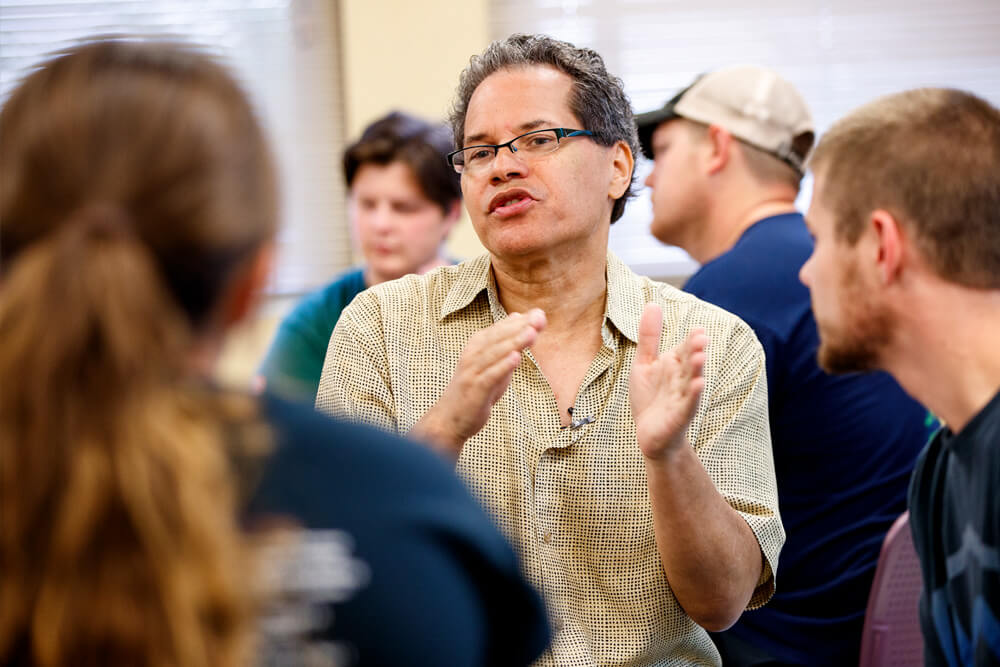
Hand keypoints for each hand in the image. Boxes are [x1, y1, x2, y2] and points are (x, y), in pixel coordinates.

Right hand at [412, 308, 545, 454]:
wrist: (450, 418)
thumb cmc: (475, 388)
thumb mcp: (493, 363)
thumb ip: (506, 342)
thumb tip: (520, 317)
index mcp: (477, 345)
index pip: (501, 329)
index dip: (520, 321)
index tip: (540, 313)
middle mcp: (473, 355)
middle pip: (498, 337)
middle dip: (520, 327)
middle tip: (540, 318)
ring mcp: (472, 371)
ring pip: (495, 353)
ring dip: (514, 342)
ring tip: (532, 333)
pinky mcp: (474, 389)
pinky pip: (490, 376)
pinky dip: (502, 366)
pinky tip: (516, 358)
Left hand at [629, 303, 706, 459]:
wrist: (649, 434)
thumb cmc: (649, 398)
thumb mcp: (644, 363)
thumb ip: (649, 336)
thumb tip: (653, 304)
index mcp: (674, 365)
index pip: (684, 349)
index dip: (690, 340)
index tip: (698, 330)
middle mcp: (681, 379)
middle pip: (689, 363)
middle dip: (695, 351)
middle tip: (701, 338)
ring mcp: (681, 398)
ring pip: (691, 382)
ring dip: (696, 370)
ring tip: (699, 358)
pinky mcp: (678, 416)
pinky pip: (687, 405)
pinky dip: (693, 396)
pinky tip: (698, 386)